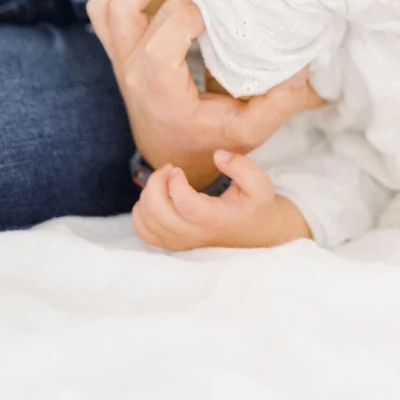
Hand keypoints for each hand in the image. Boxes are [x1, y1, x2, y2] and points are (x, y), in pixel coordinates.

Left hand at [87, 0, 322, 186]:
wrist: (170, 155)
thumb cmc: (211, 141)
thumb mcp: (252, 131)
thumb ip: (279, 103)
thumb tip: (299, 66)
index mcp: (161, 92)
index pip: (162, 43)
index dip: (189, 16)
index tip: (221, 11)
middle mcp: (132, 72)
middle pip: (135, 10)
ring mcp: (119, 59)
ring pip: (110, 3)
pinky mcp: (117, 49)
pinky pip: (101, 6)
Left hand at [132, 154, 311, 251]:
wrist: (258, 233)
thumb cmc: (256, 206)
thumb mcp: (260, 183)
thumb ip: (242, 166)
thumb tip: (217, 155)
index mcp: (215, 220)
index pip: (185, 204)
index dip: (175, 183)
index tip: (179, 169)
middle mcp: (195, 234)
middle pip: (159, 214)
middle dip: (155, 184)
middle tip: (168, 170)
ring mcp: (182, 241)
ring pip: (148, 223)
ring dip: (147, 196)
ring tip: (162, 182)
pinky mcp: (174, 243)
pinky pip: (144, 233)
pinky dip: (140, 214)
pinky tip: (154, 199)